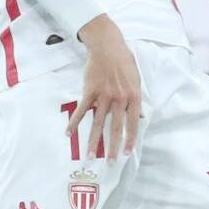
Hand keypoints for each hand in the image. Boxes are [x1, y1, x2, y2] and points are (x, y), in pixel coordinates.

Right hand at [67, 17, 140, 160]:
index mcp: (133, 97)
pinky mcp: (89, 91)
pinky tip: (69, 133)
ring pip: (98, 123)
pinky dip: (75, 122)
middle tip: (109, 162)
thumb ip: (136, 100)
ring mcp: (103, 96)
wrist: (108, 46)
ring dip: (93, 141)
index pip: (132, 124)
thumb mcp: (136, 80)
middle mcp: (119, 99)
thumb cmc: (124, 62)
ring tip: (90, 155)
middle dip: (112, 147)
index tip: (126, 154)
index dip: (129, 140)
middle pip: (115, 127)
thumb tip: (139, 116)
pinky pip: (81, 110)